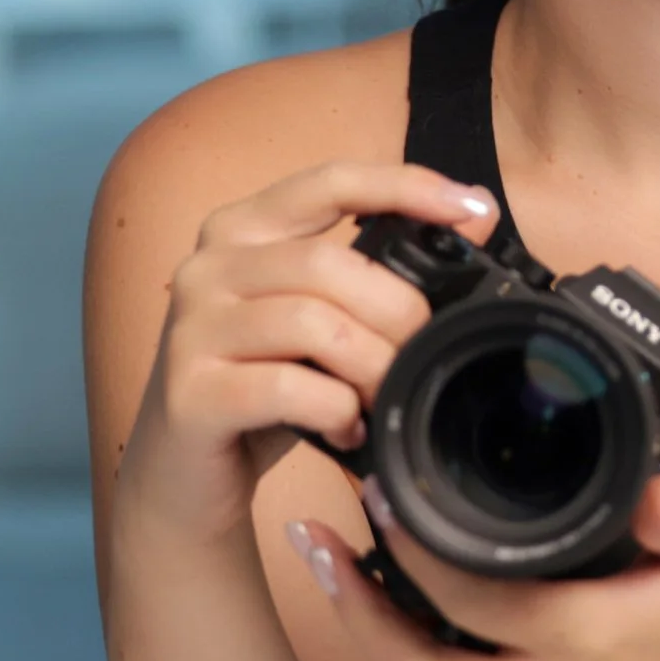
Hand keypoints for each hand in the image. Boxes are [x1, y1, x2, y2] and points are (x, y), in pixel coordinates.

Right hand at [115, 160, 499, 550]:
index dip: (405, 186)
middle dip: (398, 310)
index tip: (471, 208)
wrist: (184, 478)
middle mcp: (208, 266)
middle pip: (330, 262)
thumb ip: (375, 271)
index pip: (330, 182)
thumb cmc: (264, 387)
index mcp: (243, 230)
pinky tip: (348, 431)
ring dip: (372, 366)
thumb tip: (474, 218)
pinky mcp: (190, 393)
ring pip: (313, 323)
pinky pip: (289, 388)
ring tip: (386, 397)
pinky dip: (338, 412)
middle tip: (423, 353)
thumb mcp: (319, 319)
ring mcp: (191, 329)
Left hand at [285, 473, 659, 660]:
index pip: (476, 603)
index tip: (385, 494)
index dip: (419, 555)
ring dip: (369, 627)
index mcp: (581, 638)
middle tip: (316, 539)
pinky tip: (383, 584)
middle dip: (358, 607)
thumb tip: (652, 483)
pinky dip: (405, 636)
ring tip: (328, 558)